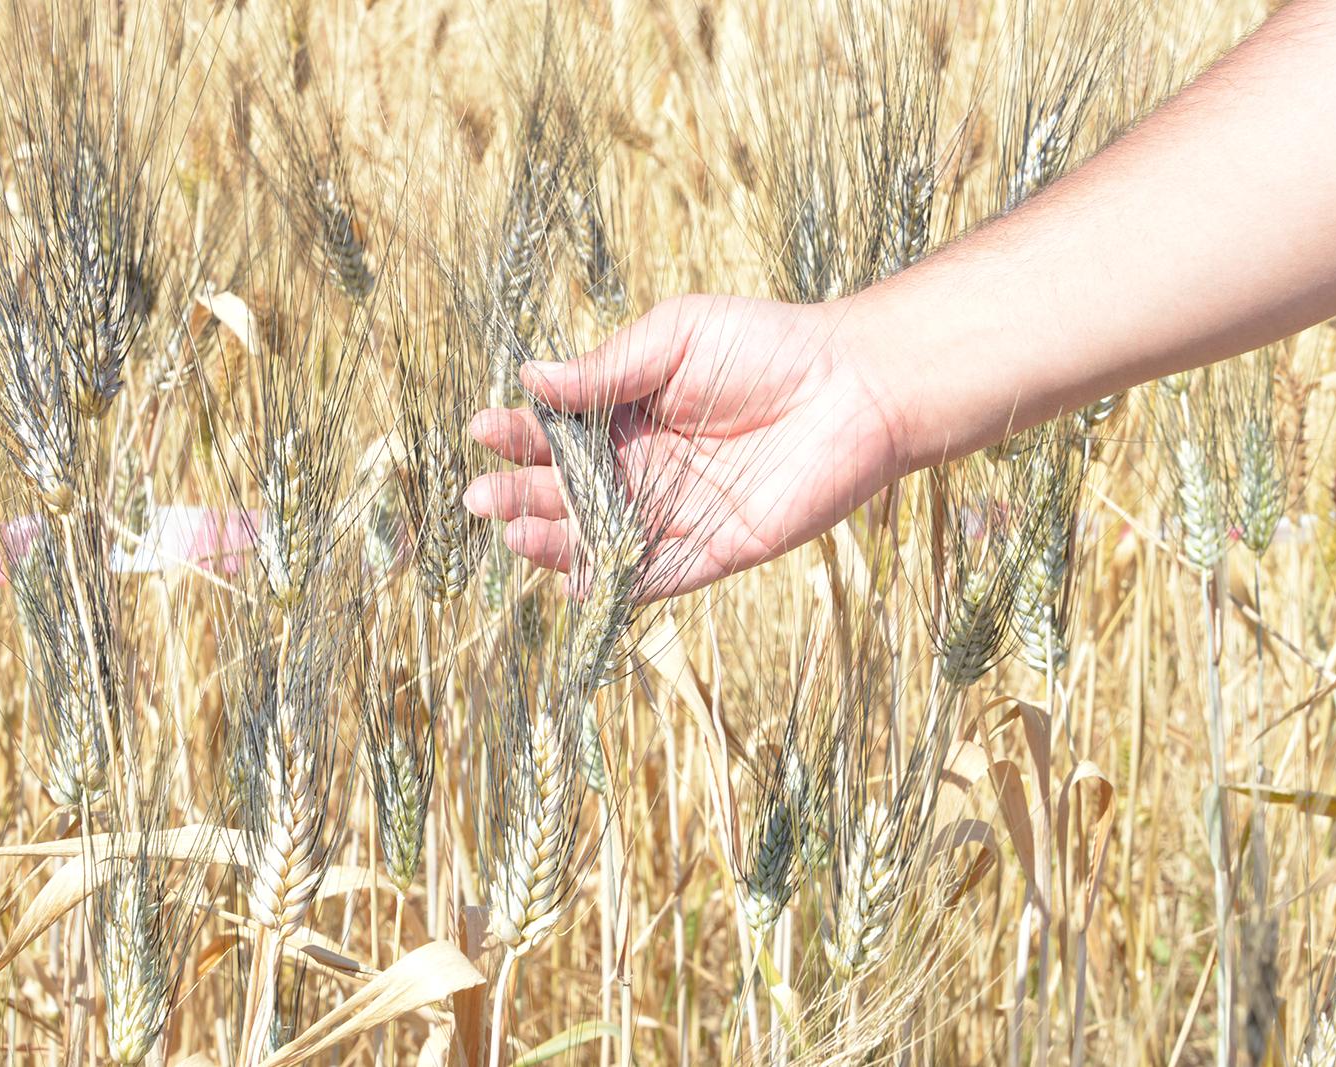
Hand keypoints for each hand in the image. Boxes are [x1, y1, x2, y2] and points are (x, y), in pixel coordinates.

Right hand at [463, 294, 911, 598]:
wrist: (854, 386)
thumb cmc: (767, 345)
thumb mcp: (677, 337)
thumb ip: (609, 367)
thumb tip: (530, 375)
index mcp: (629, 414)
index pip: (558, 432)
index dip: (518, 433)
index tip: (483, 428)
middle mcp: (645, 468)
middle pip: (567, 493)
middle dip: (520, 494)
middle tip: (481, 498)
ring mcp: (677, 512)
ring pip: (600, 540)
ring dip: (554, 542)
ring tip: (515, 535)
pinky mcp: (716, 550)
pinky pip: (655, 576)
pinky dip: (615, 584)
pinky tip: (573, 581)